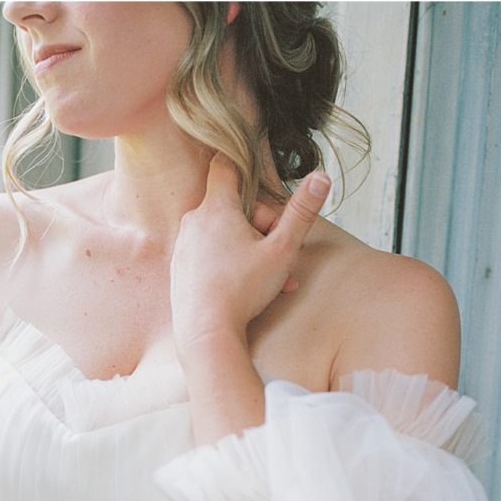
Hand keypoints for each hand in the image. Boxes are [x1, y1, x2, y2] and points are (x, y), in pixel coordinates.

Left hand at [170, 153, 330, 361]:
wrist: (205, 334)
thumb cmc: (242, 291)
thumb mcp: (282, 250)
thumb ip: (301, 213)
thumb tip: (321, 178)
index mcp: (216, 209)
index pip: (225, 166)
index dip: (245, 168)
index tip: (259, 178)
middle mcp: (193, 223)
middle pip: (231, 208)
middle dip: (260, 226)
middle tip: (278, 251)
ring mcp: (183, 248)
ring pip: (222, 237)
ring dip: (249, 251)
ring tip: (271, 279)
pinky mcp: (180, 271)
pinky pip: (209, 258)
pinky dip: (230, 267)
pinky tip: (248, 288)